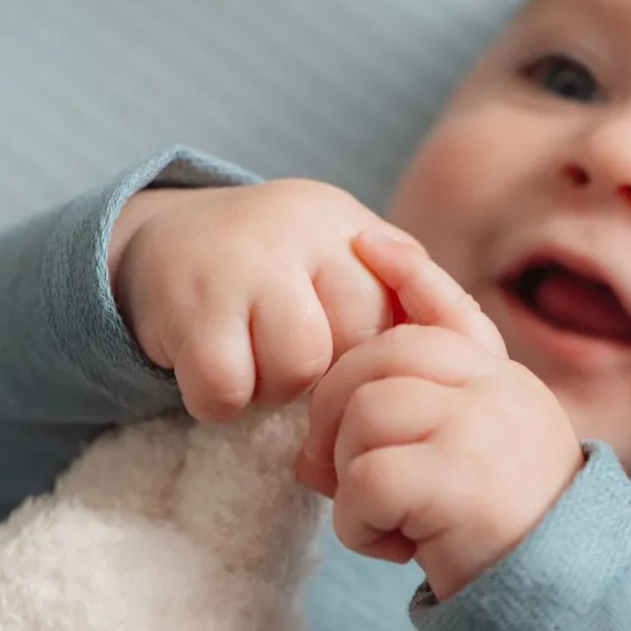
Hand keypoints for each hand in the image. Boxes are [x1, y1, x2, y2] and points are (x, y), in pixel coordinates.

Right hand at [108, 181, 409, 422]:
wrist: (166, 242)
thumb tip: (464, 355)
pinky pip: (227, 392)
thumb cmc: (275, 274)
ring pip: (296, 369)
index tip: (341, 361)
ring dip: (272, 391)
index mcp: (348, 227)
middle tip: (291, 364)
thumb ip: (400, 296)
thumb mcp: (339, 262)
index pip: (403, 316)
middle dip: (328, 378)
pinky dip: (217, 403)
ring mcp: (243, 264)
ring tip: (252, 364)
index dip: (374, 359)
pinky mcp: (190, 308)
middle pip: (356, 344)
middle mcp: (301, 231)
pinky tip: (211, 370)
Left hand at [294, 231, 585, 599]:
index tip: (368, 243)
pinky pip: (367, 479)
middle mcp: (496, 391)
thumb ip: (417, 433)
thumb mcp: (466, 472)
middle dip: (332, 415)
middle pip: (377, 360)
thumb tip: (311, 449)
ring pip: (364, 414)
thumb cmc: (498, 543)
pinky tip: (396, 549)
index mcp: (501, 384)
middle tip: (337, 476)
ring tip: (385, 518)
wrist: (559, 601)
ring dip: (351, 478)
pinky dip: (360, 524)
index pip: (449, 310)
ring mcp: (481, 427)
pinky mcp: (460, 479)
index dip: (407, 273)